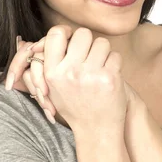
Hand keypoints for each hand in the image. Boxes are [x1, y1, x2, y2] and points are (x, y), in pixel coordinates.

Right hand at [4, 27, 139, 128]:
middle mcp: (69, 72)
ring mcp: (89, 74)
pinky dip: (115, 63)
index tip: (73, 39)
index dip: (67, 31)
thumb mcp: (53, 88)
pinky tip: (110, 76)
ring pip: (101, 43)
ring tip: (100, 67)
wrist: (96, 130)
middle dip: (89, 42)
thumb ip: (50, 63)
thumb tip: (46, 38)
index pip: (56, 33)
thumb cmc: (75, 106)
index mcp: (52, 72)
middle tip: (90, 55)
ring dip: (104, 53)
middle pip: (83, 34)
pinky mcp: (109, 77)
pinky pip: (115, 55)